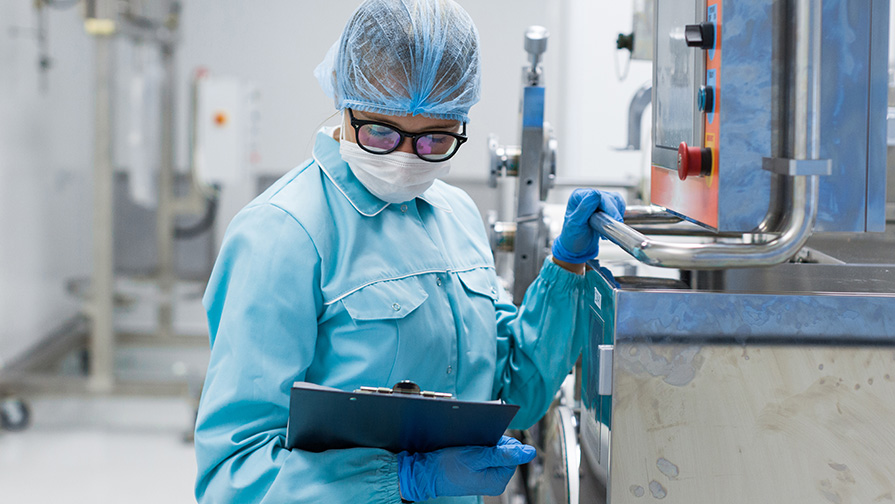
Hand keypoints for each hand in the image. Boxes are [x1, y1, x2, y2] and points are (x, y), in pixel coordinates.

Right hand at [397, 436, 535, 500]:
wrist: (426, 473)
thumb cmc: (448, 466)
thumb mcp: (477, 456)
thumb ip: (504, 454)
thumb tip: (530, 452)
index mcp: (498, 480)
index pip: (514, 453)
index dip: (500, 443)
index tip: (484, 443)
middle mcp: (495, 482)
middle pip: (505, 453)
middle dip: (491, 445)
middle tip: (474, 447)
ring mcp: (486, 479)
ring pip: (494, 454)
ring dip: (483, 448)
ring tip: (468, 451)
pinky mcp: (478, 476)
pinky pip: (484, 459)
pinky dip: (477, 452)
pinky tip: (465, 454)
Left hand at [551, 188, 625, 263]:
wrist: (577, 248)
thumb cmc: (573, 237)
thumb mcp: (575, 224)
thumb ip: (584, 208)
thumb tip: (595, 194)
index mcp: (577, 197)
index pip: (596, 195)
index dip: (606, 206)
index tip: (613, 218)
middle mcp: (587, 196)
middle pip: (608, 197)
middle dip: (612, 212)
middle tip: (615, 225)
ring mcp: (597, 201)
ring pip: (615, 200)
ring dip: (615, 214)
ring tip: (609, 227)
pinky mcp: (605, 207)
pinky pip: (618, 205)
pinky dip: (618, 215)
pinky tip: (612, 225)